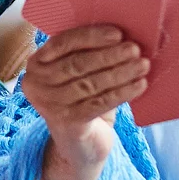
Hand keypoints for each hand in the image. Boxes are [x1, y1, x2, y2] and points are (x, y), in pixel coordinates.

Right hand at [22, 25, 149, 174]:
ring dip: (120, 72)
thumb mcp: (77, 75)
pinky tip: (140, 85)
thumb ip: (87, 55)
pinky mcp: (67, 123)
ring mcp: (49, 106)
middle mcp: (36, 84)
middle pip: (77, 64)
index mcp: (36, 64)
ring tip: (142, 65)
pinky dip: (122, 93)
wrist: (78, 146)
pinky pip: (99, 103)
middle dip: (110, 55)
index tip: (118, 33)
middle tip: (135, 49)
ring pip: (90, 84)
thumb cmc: (81, 101)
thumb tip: (121, 36)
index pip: (62, 43)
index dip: (91, 37)